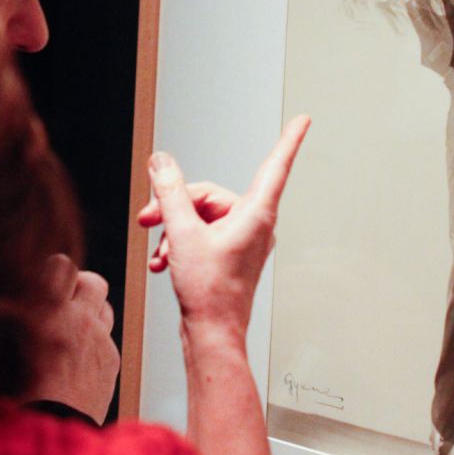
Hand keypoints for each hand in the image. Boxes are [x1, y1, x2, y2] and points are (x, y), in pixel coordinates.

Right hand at [22, 254, 119, 423]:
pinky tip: (77, 362)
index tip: (44, 281)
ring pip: (105, 308)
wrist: (47, 429)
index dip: (53, 271)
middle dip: (80, 288)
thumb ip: (9, 316)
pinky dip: (95, 344)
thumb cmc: (13, 390)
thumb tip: (4, 302)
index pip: (63, 264)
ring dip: (91, 314)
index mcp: (48, 307)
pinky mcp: (111, 361)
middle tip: (63, 304)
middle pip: (94, 282)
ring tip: (70, 332)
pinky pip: (108, 339)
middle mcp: (78, 318)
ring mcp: (99, 339)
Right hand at [146, 116, 309, 335]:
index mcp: (255, 214)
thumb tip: (161, 163)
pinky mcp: (230, 254)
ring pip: (201, 216)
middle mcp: (254, 224)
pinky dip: (180, 243)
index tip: (305, 120)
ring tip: (159, 249)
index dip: (289, 140)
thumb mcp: (182, 233)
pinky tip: (164, 260)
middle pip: (210, 195)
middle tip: (148, 218)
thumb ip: (169, 192)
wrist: (212, 335)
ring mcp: (243, 240)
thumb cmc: (209, 292)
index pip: (276, 165)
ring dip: (173, 229)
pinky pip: (203, 233)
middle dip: (175, 205)